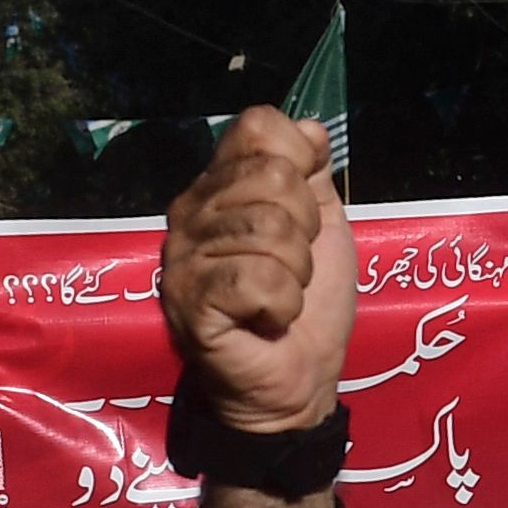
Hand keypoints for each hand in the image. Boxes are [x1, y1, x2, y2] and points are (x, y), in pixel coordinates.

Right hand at [160, 107, 355, 434]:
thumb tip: (311, 126)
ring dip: (297, 274)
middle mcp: (191, 209)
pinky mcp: (190, 299)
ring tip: (280, 298)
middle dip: (305, 231)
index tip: (302, 214)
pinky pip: (258, 277)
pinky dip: (283, 304)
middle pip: (273, 177)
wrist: (298, 381)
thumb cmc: (309, 305)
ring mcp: (184, 254)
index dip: (298, 163)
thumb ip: (313, 172)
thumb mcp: (324, 225)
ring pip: (270, 229)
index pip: (258, 126)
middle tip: (292, 269)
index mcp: (220, 184)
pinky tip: (266, 319)